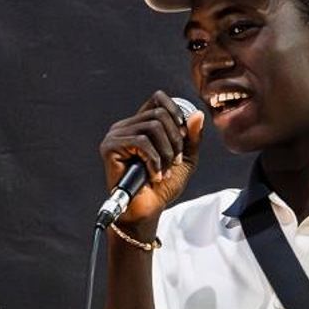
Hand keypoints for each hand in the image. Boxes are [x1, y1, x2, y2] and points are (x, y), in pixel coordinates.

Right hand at [97, 90, 204, 231]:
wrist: (147, 210)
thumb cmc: (162, 186)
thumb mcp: (185, 159)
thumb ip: (192, 137)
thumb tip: (197, 114)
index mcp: (140, 124)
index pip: (158, 99)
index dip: (175, 111)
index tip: (183, 135)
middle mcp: (125, 126)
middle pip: (159, 113)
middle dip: (175, 139)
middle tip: (175, 162)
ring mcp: (116, 135)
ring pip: (152, 126)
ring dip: (166, 153)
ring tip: (164, 171)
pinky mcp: (110, 147)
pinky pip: (141, 142)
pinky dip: (154, 161)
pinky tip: (153, 176)